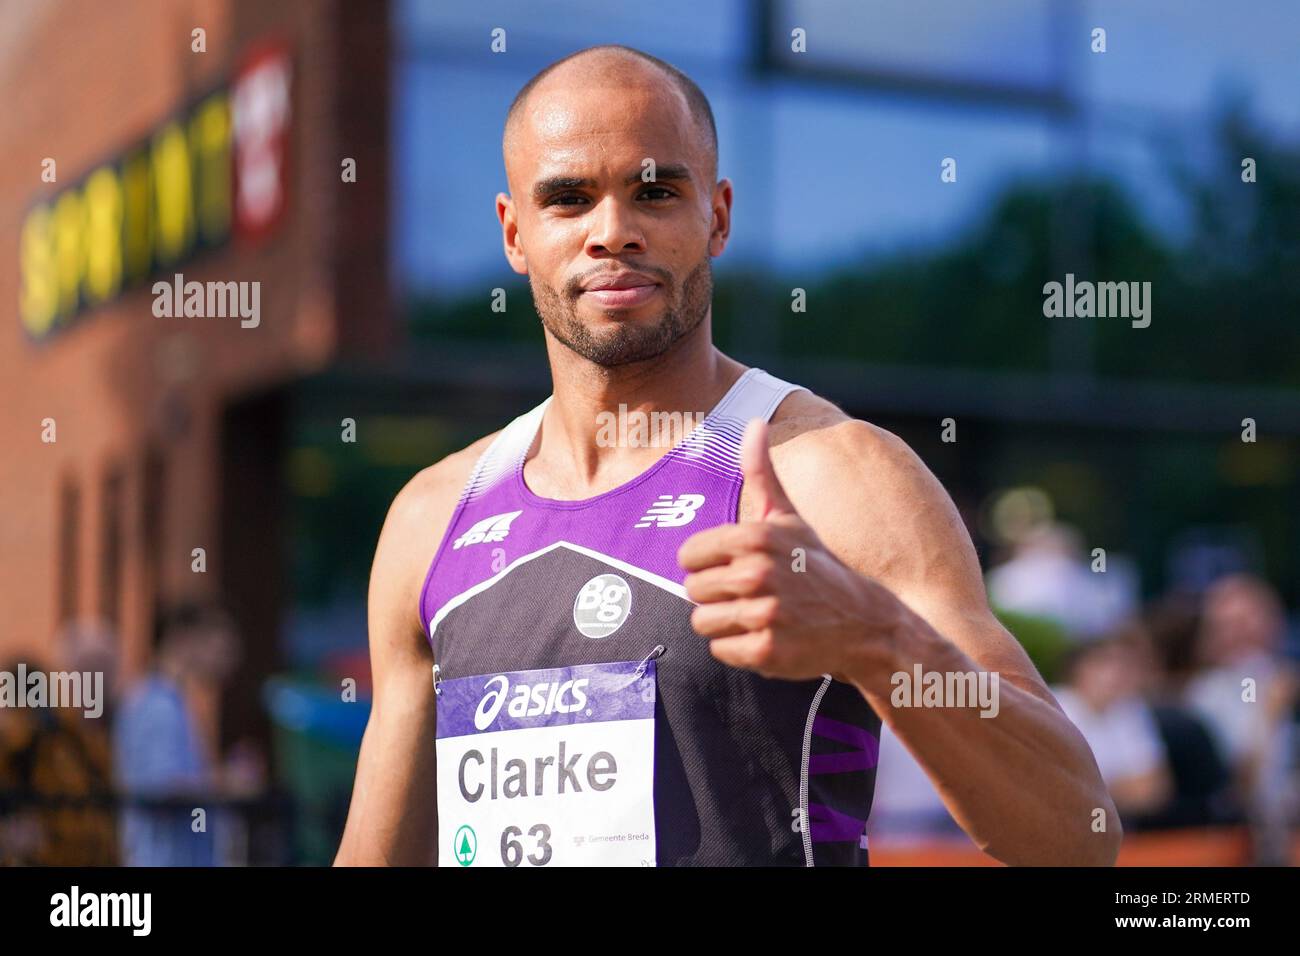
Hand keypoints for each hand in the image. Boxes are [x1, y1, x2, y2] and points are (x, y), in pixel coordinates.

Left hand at [678, 419, 905, 682]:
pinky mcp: (767, 651)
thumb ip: (762, 473)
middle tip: (753, 595)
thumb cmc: (816, 566)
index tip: (736, 568)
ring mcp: (763, 613)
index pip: (688, 556)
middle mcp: (757, 573)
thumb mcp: (789, 517)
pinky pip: (721, 651)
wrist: (864, 623)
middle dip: (717, 596)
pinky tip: (768, 638)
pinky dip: (740, 650)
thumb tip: (754, 421)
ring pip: (702, 623)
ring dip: (726, 624)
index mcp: (755, 536)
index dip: (708, 565)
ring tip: (759, 616)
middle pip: (693, 590)